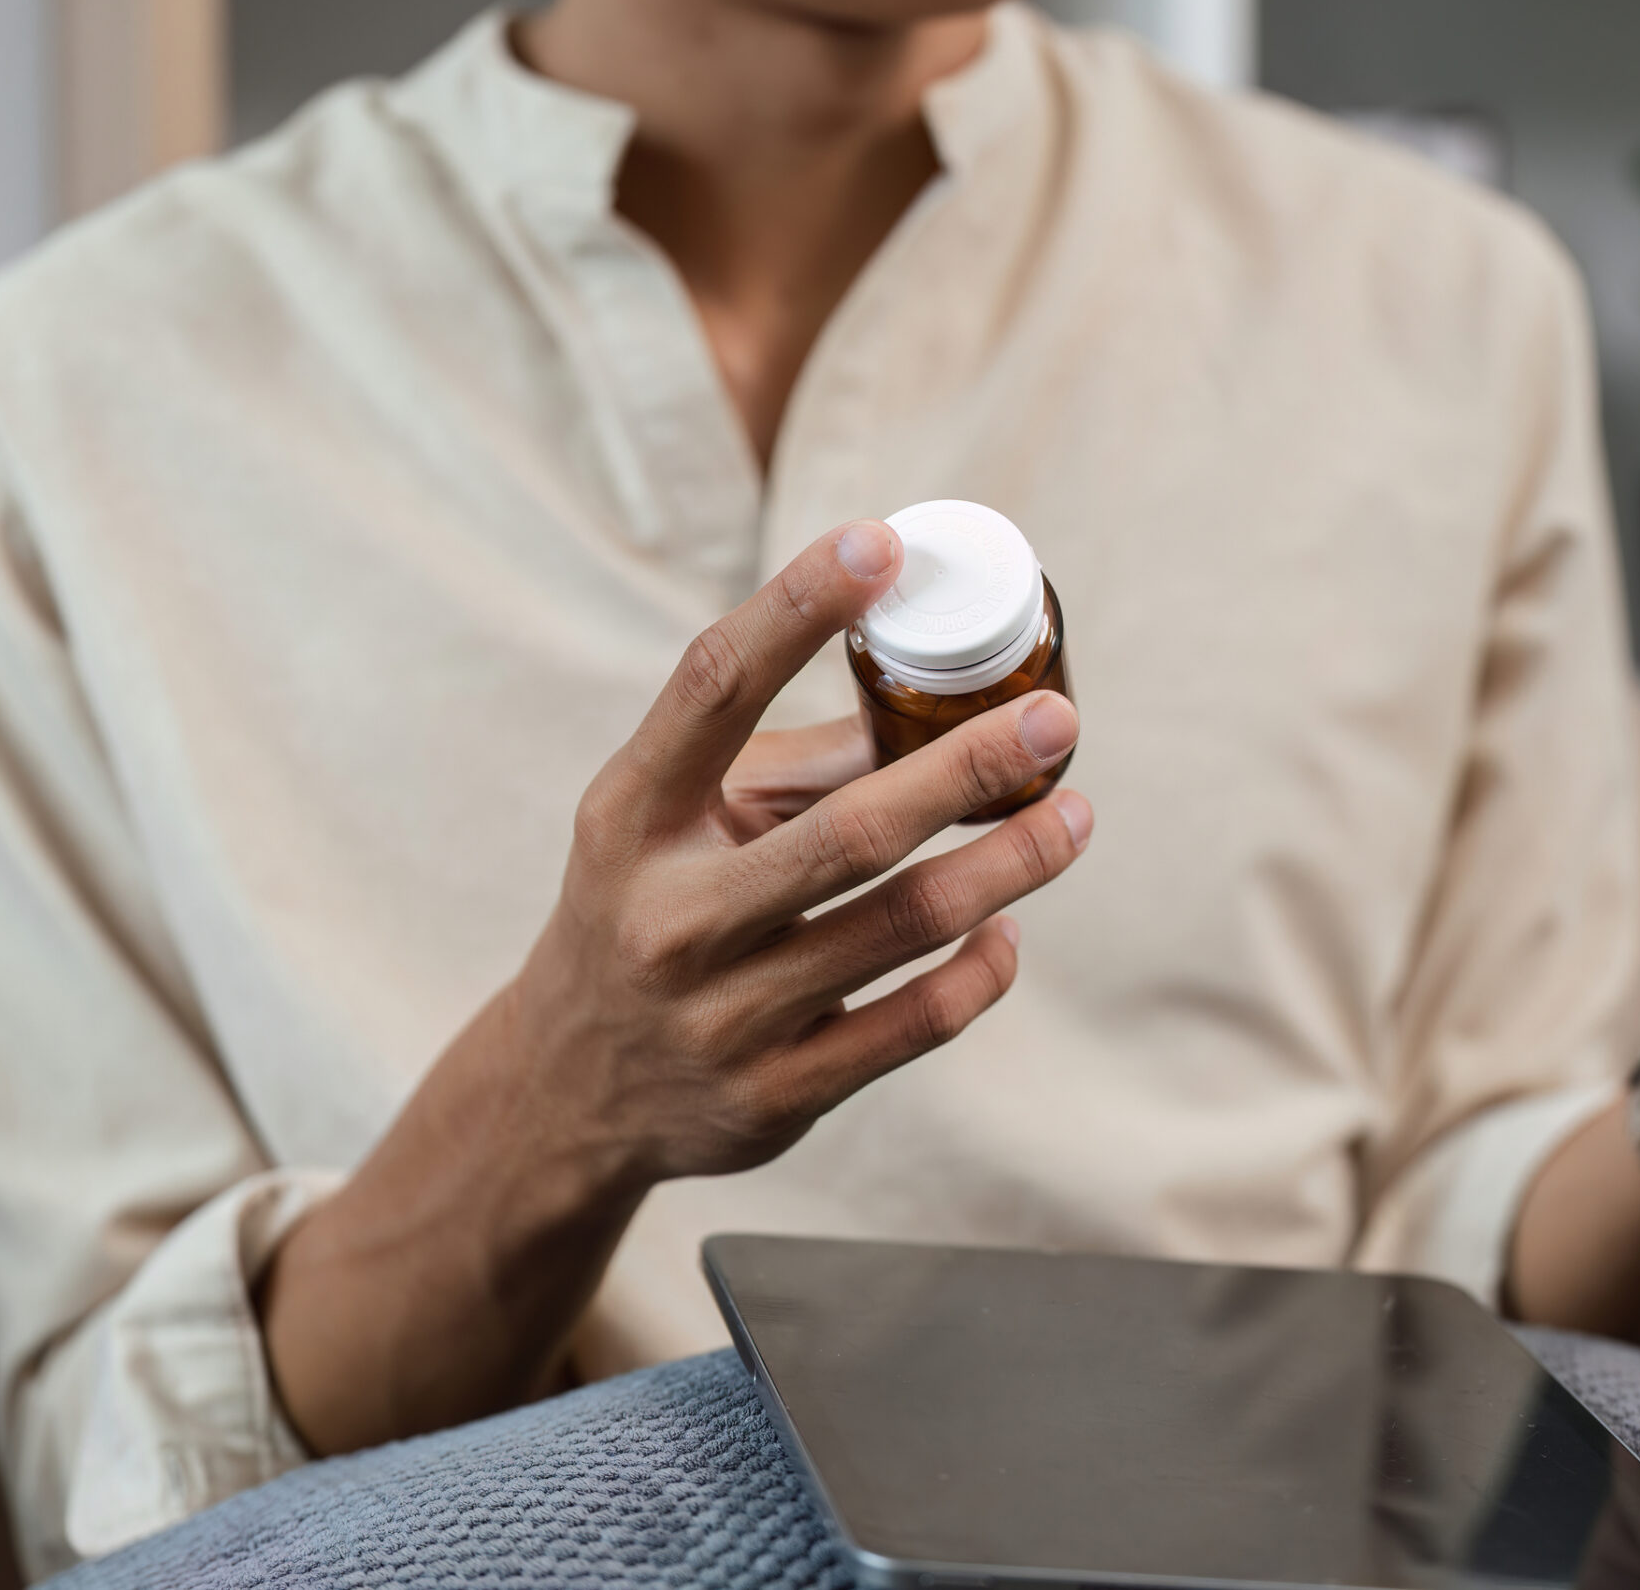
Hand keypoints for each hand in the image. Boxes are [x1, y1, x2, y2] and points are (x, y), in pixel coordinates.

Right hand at [501, 517, 1092, 1185]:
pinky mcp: (774, 1098)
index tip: (882, 542)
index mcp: (632, 818)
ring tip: (1072, 813)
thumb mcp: (676, 826)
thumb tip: (946, 693)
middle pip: (848, 831)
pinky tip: (1009, 929)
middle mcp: (668, 917)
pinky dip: (979, 970)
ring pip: (901, 926)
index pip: (713, 687)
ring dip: (1008, 865)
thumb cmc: (652, 910)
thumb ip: (798, 767)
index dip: (796, 606)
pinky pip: (911, 1026)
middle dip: (967, 767)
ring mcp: (720, 1017)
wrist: (566, 1092)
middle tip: (1054, 719)